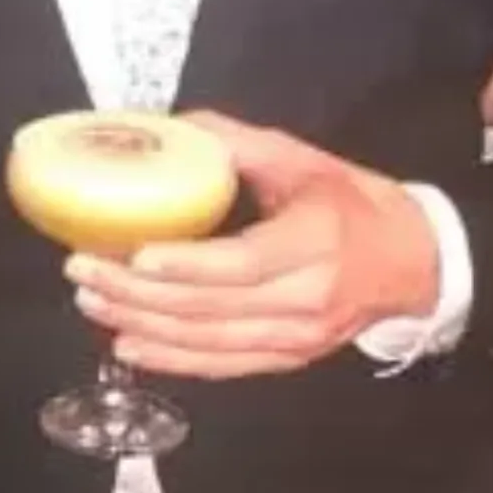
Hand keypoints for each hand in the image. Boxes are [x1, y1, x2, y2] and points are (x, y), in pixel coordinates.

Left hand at [69, 113, 440, 377]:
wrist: (410, 261)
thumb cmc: (349, 203)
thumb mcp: (301, 159)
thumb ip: (233, 142)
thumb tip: (165, 126)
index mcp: (315, 243)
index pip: (242, 264)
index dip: (186, 265)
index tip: (133, 252)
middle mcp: (307, 299)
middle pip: (211, 308)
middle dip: (137, 293)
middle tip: (83, 271)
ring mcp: (297, 339)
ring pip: (209, 343)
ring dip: (143, 326)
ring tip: (91, 303)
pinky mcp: (287, 359)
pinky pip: (223, 366)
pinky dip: (172, 360)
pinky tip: (129, 347)